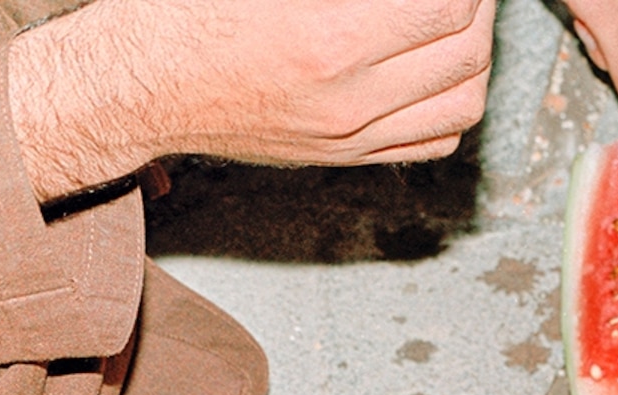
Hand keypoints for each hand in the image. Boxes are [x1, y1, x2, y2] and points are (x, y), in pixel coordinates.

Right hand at [8, 0, 495, 201]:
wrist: (138, 88)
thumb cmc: (180, 16)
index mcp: (325, 38)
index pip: (443, 5)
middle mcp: (348, 98)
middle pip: (465, 50)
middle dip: (478, 5)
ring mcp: (353, 136)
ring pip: (465, 101)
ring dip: (478, 50)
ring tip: (464, 13)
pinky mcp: (351, 156)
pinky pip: (438, 139)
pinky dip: (459, 100)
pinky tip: (445, 63)